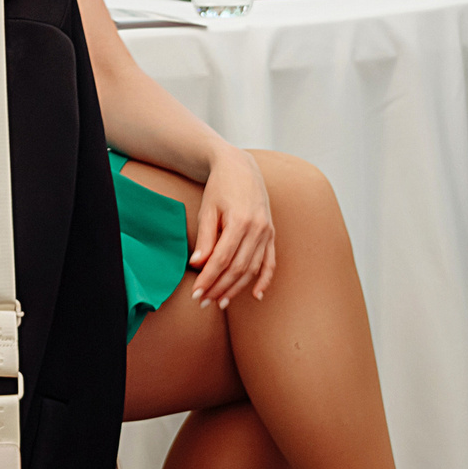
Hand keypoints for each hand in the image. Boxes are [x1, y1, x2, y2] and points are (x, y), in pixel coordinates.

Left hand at [187, 142, 276, 306]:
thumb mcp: (207, 209)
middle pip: (238, 268)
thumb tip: (197, 265)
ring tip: (220, 302)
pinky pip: (271, 262)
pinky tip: (256, 295)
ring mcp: (268, 232)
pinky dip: (265, 280)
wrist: (241, 167)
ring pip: (253, 269)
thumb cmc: (220, 187)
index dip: (208, 278)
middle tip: (203, 301)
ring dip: (236, 288)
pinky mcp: (272, 233)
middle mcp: (258, 229)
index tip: (195, 292)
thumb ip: (205, 238)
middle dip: (219, 287)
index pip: (222, 259)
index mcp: (240, 221)